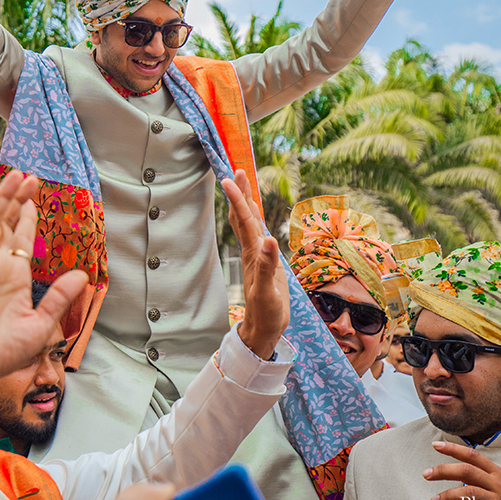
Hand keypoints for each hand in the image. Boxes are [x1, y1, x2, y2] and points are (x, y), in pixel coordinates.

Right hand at [0, 170, 87, 380]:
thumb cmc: (5, 352)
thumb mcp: (42, 322)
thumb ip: (59, 297)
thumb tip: (83, 275)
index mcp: (14, 278)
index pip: (20, 238)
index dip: (27, 217)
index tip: (34, 197)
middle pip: (6, 223)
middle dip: (16, 199)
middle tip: (28, 177)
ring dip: (1, 197)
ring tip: (14, 175)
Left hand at [222, 170, 287, 359]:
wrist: (264, 328)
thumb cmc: (266, 312)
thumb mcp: (268, 291)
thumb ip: (268, 266)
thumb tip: (270, 239)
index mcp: (254, 253)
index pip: (244, 220)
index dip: (238, 198)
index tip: (230, 178)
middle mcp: (253, 250)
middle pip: (244, 216)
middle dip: (240, 193)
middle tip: (236, 170)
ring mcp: (258, 256)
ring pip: (249, 224)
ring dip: (246, 203)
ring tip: (243, 184)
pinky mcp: (264, 262)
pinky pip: (258, 235)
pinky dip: (256, 220)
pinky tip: (257, 216)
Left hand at [424, 441, 500, 499]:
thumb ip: (483, 477)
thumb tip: (456, 470)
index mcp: (498, 474)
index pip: (474, 456)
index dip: (454, 449)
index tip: (436, 445)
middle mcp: (499, 485)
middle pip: (467, 472)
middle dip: (444, 470)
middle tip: (426, 474)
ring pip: (470, 493)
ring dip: (448, 495)